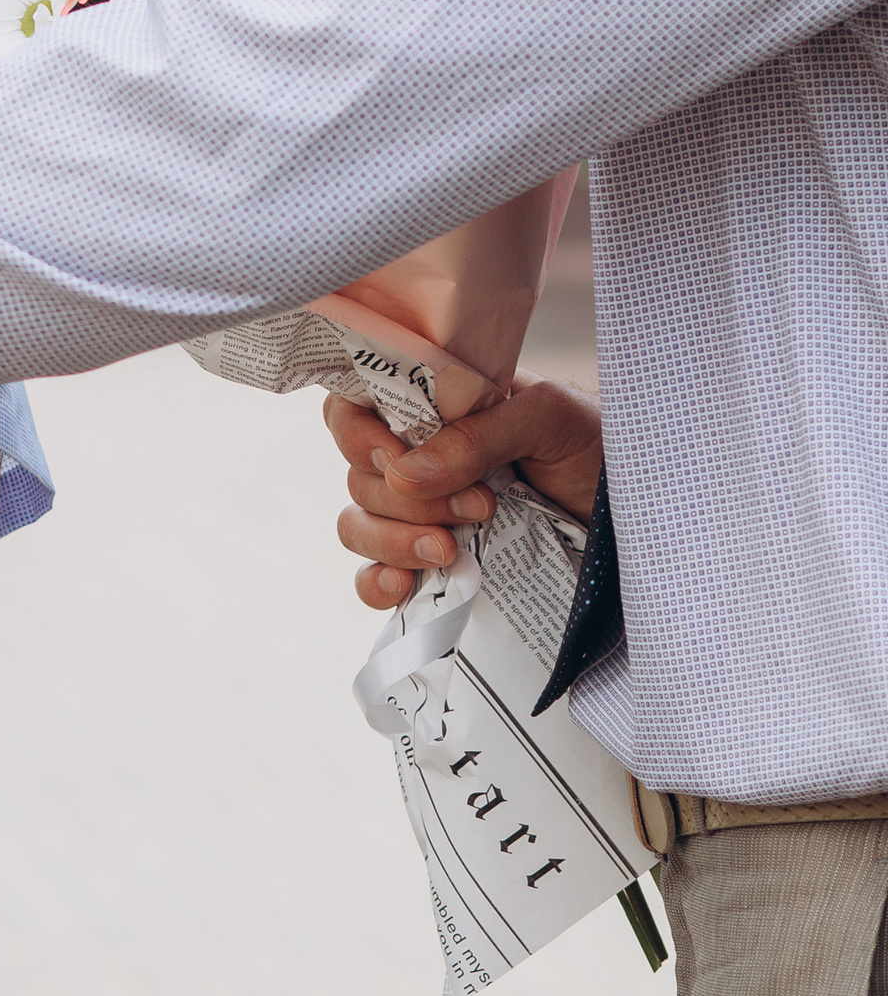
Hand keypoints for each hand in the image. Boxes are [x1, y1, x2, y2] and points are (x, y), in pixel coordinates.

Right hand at [325, 380, 603, 613]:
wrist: (639, 523)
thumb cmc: (599, 450)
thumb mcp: (549, 419)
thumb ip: (477, 436)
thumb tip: (405, 473)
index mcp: (436, 408)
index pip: (356, 408)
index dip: (362, 434)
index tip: (400, 457)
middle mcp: (419, 460)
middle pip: (359, 476)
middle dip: (409, 498)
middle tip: (480, 506)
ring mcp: (422, 517)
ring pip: (358, 525)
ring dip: (393, 540)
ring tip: (451, 550)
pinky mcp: (432, 568)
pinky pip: (373, 581)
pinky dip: (377, 585)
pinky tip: (404, 587)